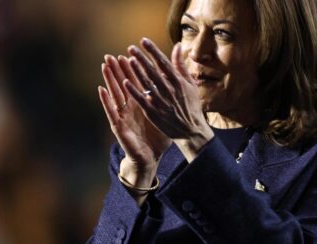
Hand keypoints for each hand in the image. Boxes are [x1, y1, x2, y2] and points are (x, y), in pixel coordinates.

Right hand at [98, 54, 171, 176]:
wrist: (150, 157)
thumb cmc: (157, 137)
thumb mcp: (164, 116)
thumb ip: (168, 100)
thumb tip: (175, 87)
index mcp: (141, 104)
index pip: (135, 83)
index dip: (131, 69)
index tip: (129, 54)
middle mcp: (130, 108)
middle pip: (122, 85)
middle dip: (116, 70)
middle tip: (111, 55)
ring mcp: (123, 116)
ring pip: (114, 94)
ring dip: (109, 80)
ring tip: (104, 66)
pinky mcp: (119, 126)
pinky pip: (111, 112)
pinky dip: (106, 101)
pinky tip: (101, 90)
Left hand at [124, 38, 213, 160]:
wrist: (191, 130)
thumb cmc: (191, 105)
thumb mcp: (190, 84)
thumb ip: (181, 65)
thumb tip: (177, 46)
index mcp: (178, 82)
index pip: (163, 62)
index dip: (153, 51)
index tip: (143, 41)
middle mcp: (169, 90)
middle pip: (153, 71)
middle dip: (142, 58)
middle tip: (131, 48)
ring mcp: (161, 101)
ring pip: (146, 84)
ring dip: (137, 71)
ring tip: (128, 60)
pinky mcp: (153, 112)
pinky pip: (142, 99)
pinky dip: (134, 91)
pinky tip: (125, 82)